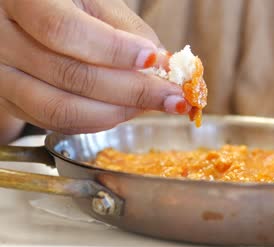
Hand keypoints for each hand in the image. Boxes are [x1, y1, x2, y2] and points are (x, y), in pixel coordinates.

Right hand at [0, 0, 189, 133]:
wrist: (26, 19)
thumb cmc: (66, 4)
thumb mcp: (96, 3)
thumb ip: (129, 32)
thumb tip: (164, 68)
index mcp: (21, 0)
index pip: (63, 30)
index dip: (113, 51)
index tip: (154, 61)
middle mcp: (1, 40)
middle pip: (69, 76)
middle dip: (132, 91)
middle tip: (173, 96)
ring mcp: (2, 76)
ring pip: (61, 109)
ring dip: (118, 113)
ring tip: (152, 104)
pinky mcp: (12, 102)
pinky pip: (58, 124)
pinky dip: (99, 122)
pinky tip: (126, 110)